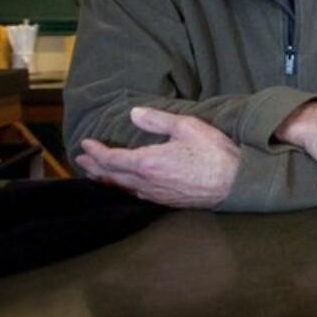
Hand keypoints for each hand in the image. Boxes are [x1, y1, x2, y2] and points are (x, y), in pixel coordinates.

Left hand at [76, 107, 239, 208]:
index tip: (85, 144)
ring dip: (105, 180)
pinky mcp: (167, 202)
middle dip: (94, 167)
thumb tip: (134, 114)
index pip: (111, 159)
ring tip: (95, 173)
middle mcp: (147, 182)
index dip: (95, 152)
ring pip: (122, 189)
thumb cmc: (214, 153)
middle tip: (80, 160)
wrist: (236, 183)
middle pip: (111, 177)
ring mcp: (156, 195)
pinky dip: (122, 188)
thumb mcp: (188, 127)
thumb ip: (158, 120)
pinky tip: (125, 186)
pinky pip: (136, 196)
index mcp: (148, 163)